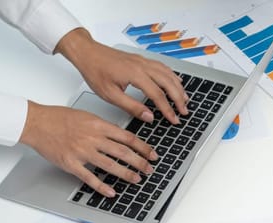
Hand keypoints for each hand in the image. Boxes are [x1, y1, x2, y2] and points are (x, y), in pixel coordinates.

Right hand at [19, 101, 155, 196]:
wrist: (36, 123)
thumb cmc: (59, 118)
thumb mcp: (87, 116)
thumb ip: (104, 127)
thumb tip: (121, 136)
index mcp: (98, 125)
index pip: (128, 138)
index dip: (143, 147)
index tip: (152, 154)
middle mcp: (92, 138)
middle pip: (123, 152)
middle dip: (140, 162)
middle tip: (149, 168)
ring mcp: (82, 152)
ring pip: (110, 165)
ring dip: (126, 174)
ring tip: (137, 179)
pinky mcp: (71, 163)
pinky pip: (89, 177)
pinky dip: (102, 186)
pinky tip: (111, 192)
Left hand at [55, 28, 188, 123]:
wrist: (88, 52)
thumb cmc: (95, 71)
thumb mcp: (110, 95)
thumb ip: (131, 107)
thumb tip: (148, 116)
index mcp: (135, 75)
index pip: (158, 95)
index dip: (168, 109)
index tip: (174, 119)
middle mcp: (143, 66)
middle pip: (169, 84)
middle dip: (179, 99)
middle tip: (184, 111)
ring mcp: (144, 61)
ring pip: (168, 74)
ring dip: (179, 87)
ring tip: (185, 99)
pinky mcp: (142, 59)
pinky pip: (163, 67)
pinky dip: (172, 75)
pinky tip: (176, 81)